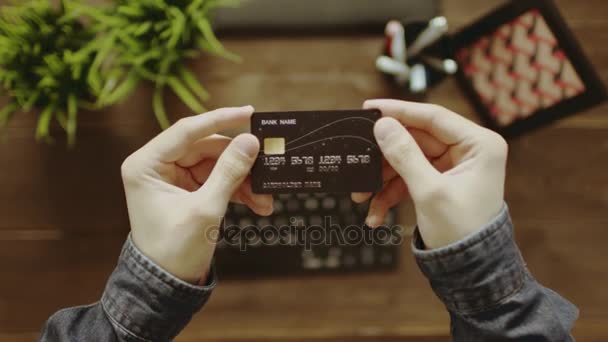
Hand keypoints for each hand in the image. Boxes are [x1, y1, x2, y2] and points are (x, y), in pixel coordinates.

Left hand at [121, 106, 272, 283]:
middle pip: (207, 148)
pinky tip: (257, 203)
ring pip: (216, 164)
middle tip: (267, 169)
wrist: (166, 285)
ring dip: (242, 179)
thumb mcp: (205, 209)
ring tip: (264, 198)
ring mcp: (172, 177)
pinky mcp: (186, 189)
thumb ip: (229, 172)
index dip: (221, 120)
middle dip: (239, 162)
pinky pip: (217, 179)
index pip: (187, 131)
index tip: (250, 113)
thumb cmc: (174, 250)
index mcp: (146, 164)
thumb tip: (250, 141)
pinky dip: (237, 189)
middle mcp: (156, 165)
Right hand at [353, 100, 507, 248]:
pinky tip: (375, 214)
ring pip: (407, 160)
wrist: (471, 271)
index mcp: (479, 144)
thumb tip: (382, 125)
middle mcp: (468, 151)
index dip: (399, 111)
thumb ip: (404, 155)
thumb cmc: (462, 231)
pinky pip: (409, 179)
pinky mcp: (440, 182)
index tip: (369, 108)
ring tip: (360, 196)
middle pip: (415, 139)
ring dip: (382, 179)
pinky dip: (390, 194)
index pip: (433, 117)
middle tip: (358, 158)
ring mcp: (453, 167)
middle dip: (384, 156)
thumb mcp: (430, 192)